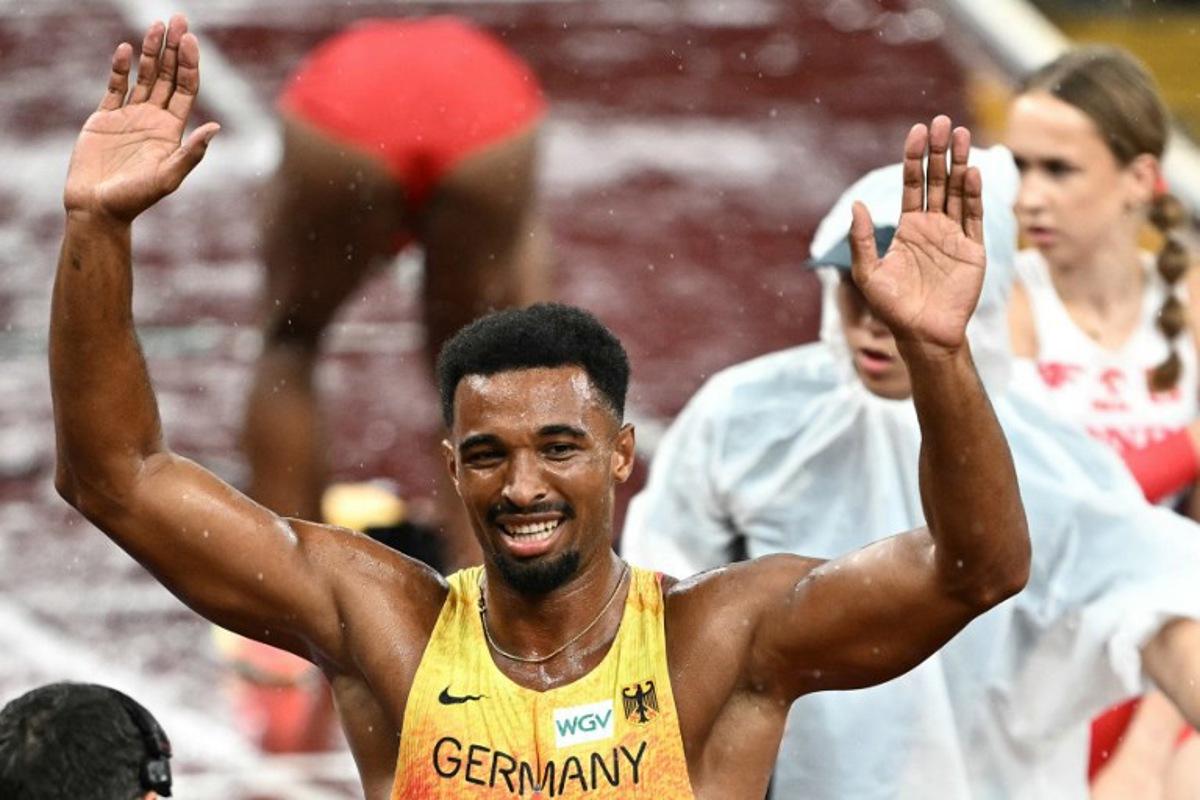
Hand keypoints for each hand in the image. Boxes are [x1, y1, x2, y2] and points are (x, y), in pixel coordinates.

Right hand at [63, 15, 218, 221]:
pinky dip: (121, 68)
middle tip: (178, 19)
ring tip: (156, 25)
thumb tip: (216, 129)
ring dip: (151, 52)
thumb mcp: (169, 177)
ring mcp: (130, 117)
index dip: (190, 65)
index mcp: (172, 131)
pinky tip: (127, 50)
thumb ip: (191, 153)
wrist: (98, 208)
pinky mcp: (105, 118)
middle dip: (174, 49)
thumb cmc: (135, 199)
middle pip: (168, 76)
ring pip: (144, 77)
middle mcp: (154, 119)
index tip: (191, 41)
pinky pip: (115, 87)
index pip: (186, 90)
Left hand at [849, 116, 984, 356]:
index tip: (917, 132)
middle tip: (943, 121)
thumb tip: (857, 204)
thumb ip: (862, 240)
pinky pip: (974, 216)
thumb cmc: (893, 309)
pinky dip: (973, 194)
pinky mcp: (973, 249)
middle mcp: (933, 226)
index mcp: (908, 228)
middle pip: (937, 180)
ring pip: (958, 190)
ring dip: (960, 163)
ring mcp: (955, 236)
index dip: (914, 158)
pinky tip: (971, 172)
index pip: (912, 184)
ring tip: (961, 134)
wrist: (923, 334)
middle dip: (940, 151)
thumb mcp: (869, 274)